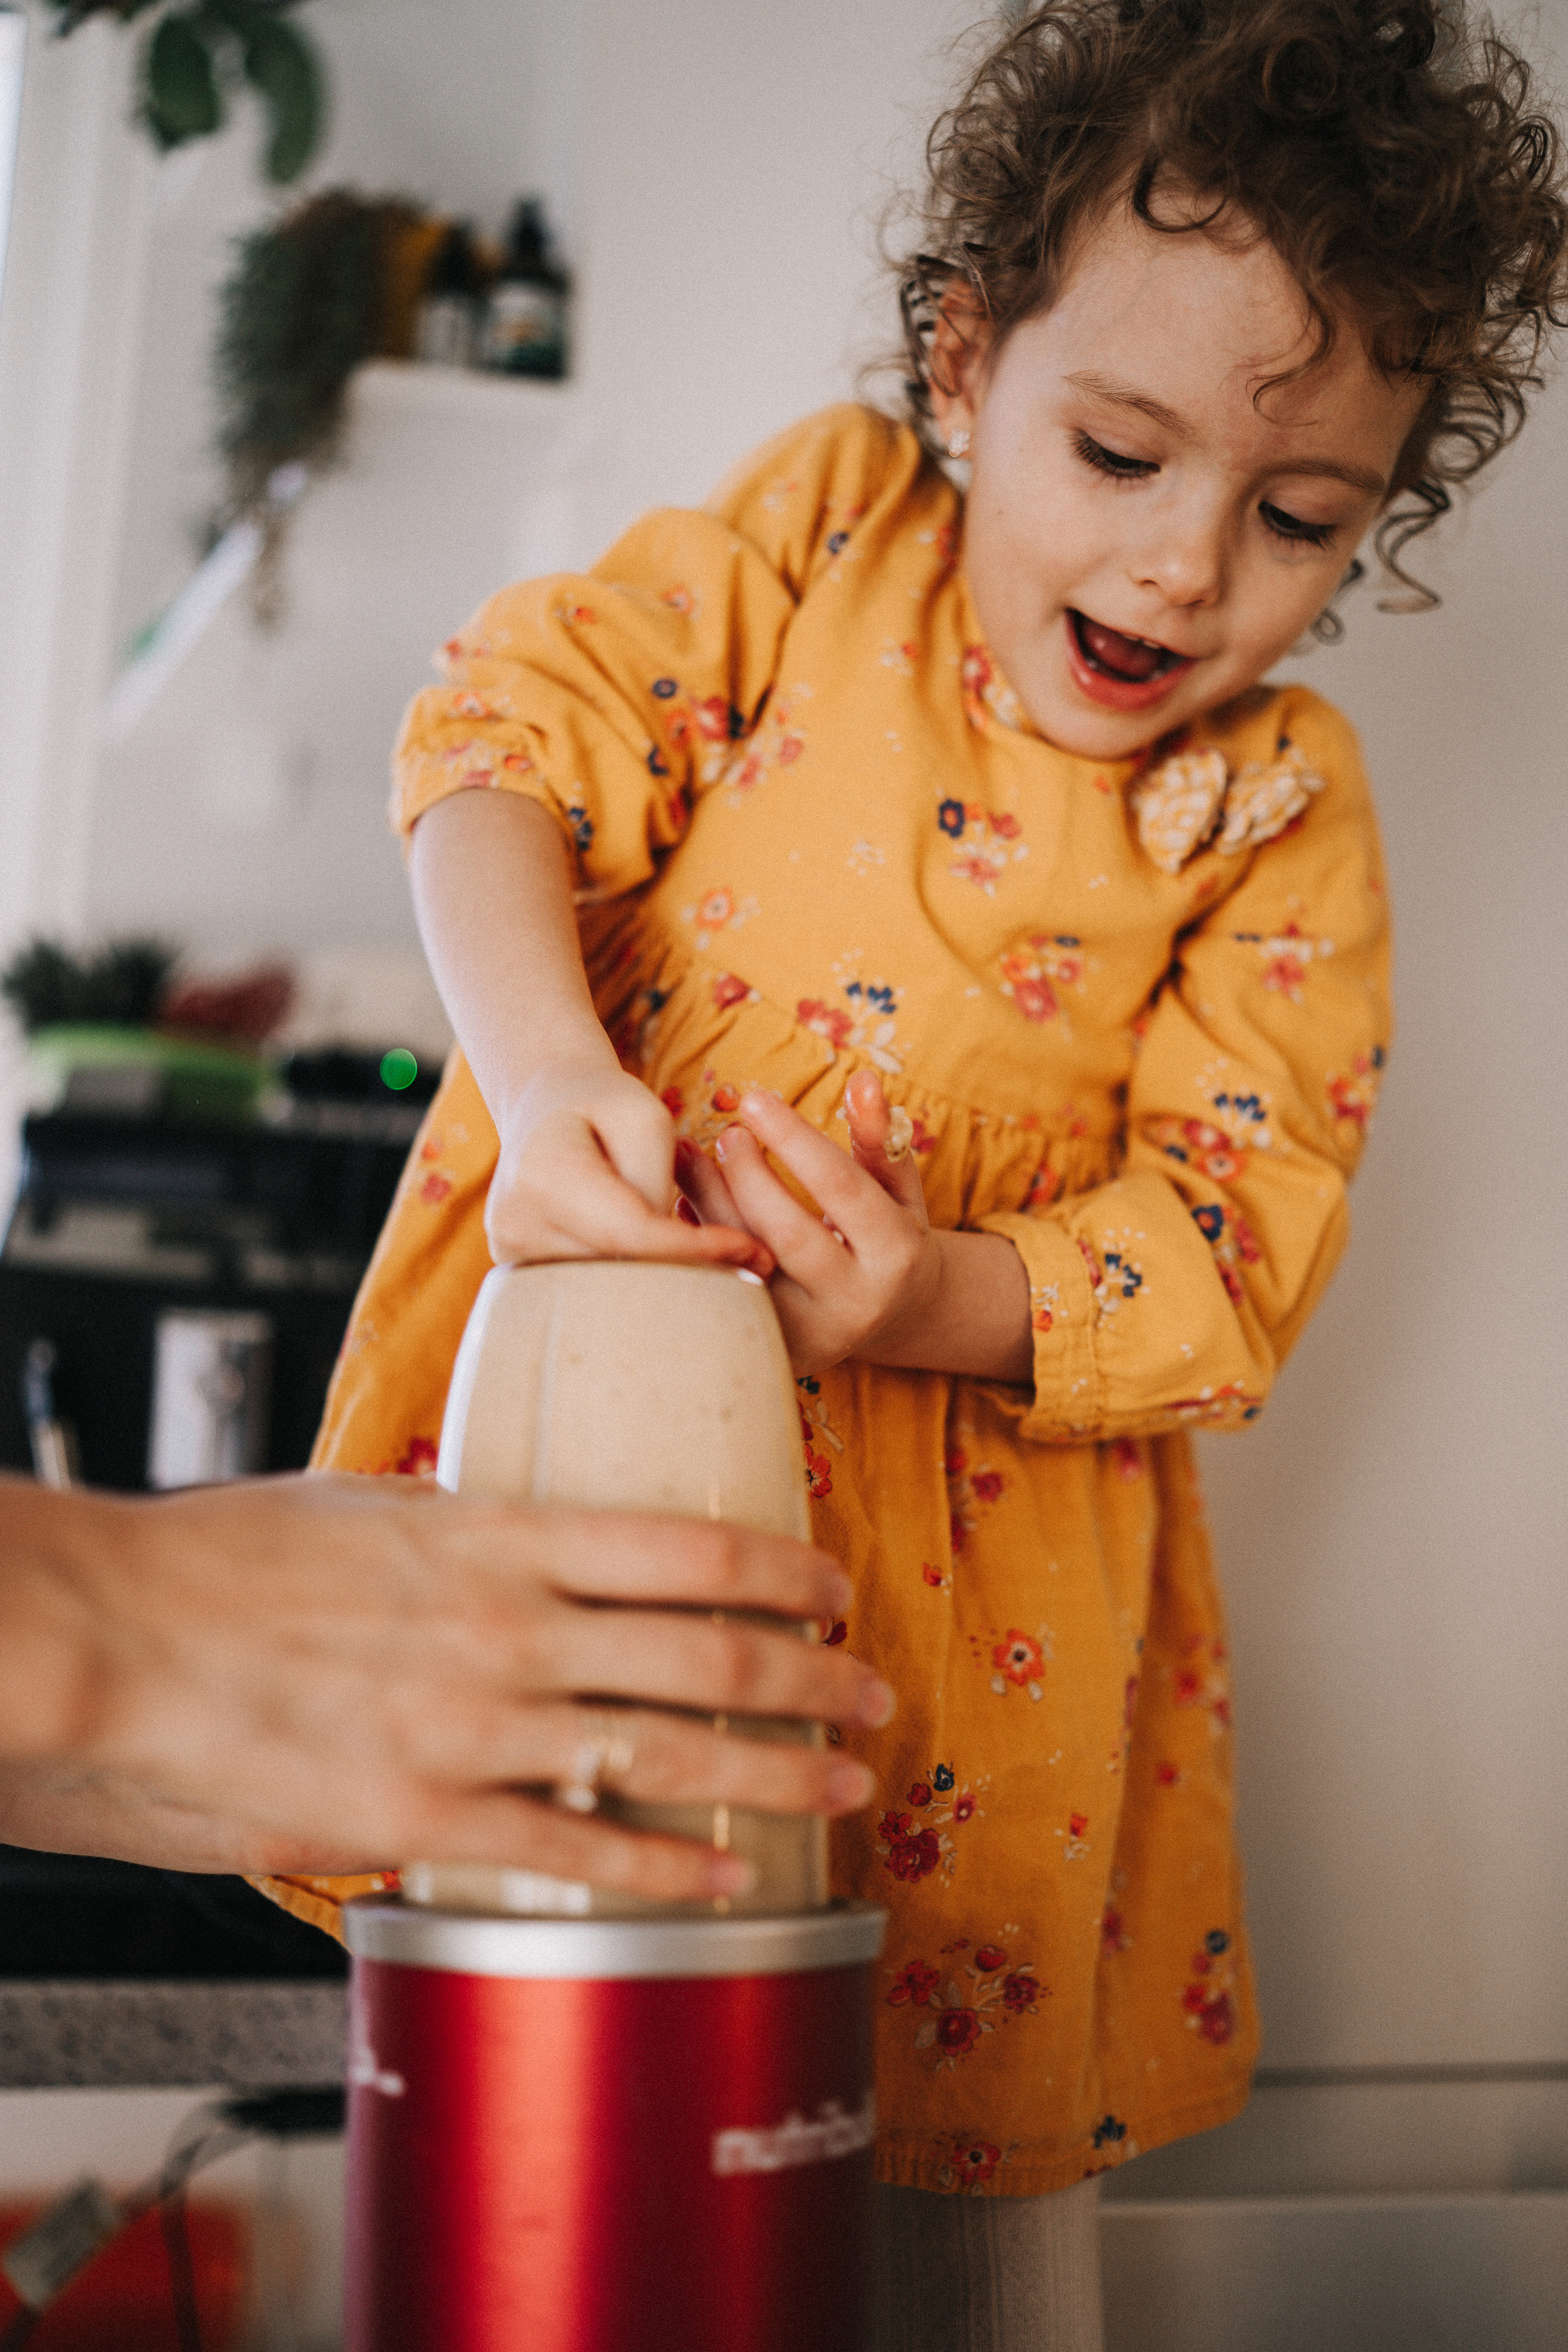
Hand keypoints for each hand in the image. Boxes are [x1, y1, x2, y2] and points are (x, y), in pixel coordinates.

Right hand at [0, 1475, 891, 1903]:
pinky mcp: (428, 1818)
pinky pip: (580, 1852)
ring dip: (778, 1768)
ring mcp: (478, 1725)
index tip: (831, 1588)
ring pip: (672, 1749)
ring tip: (845, 1779)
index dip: (780, 1572)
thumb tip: (519, 1549)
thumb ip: (458, 1536)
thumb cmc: (223, 1563)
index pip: (687, 1545)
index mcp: (499, 1535)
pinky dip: (669, 1867)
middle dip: (813, 1675)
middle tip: (870, 1691)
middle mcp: (513, 1626)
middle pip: (712, 1650)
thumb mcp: (365, 1512)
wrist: (117, 1638)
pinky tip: (727, 1876)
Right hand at [487, 1056, 772, 1274]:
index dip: (696, 1248)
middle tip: (755, 1270)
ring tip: (726, 1270)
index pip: (631, 1231)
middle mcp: (514, 1222)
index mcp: (543, 1172)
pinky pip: (594, 1293)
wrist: (544, 1112)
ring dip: (670, 1286)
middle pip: (620, 1269)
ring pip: (609, 1291)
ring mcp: (512, 1255)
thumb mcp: (645, 1116)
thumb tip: (669, 1251)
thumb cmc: (606, 1104)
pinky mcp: (523, 1276)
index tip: (755, 1251)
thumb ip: (659, 1178)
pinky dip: (640, 1286)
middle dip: (693, 1274)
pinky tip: (678, 1273)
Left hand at [674, 1070, 936, 1372]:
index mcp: (896, 1256)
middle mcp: (856, 1303)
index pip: (839, 1187)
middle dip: (746, 1175)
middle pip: (785, 1233)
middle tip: (726, 1134)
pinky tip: (682, 1204)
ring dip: (707, 1205)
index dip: (793, 1138)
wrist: (893, 1319)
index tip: (753, 1098)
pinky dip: (698, 1244)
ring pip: (745, 1265)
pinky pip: (724, 1289)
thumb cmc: (890, 1235)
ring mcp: (810, 1335)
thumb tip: (864, 1080)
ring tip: (686, 1156)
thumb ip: (878, 1138)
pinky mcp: (774, 1350)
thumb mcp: (896, 1188)